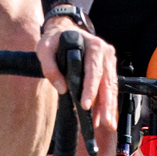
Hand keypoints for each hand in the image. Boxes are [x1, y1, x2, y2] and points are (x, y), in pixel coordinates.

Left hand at [39, 14, 118, 154]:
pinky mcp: (109, 69)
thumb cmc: (55, 40)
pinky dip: (107, 104)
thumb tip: (62, 88)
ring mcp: (109, 61)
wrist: (65, 30)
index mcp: (94, 45)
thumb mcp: (45, 48)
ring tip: (107, 124)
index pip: (94, 70)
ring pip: (111, 87)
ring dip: (109, 107)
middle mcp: (106, 52)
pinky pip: (110, 89)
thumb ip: (50, 67)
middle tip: (104, 122)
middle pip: (107, 82)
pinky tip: (104, 117)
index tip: (85, 105)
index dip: (90, 89)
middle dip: (106, 104)